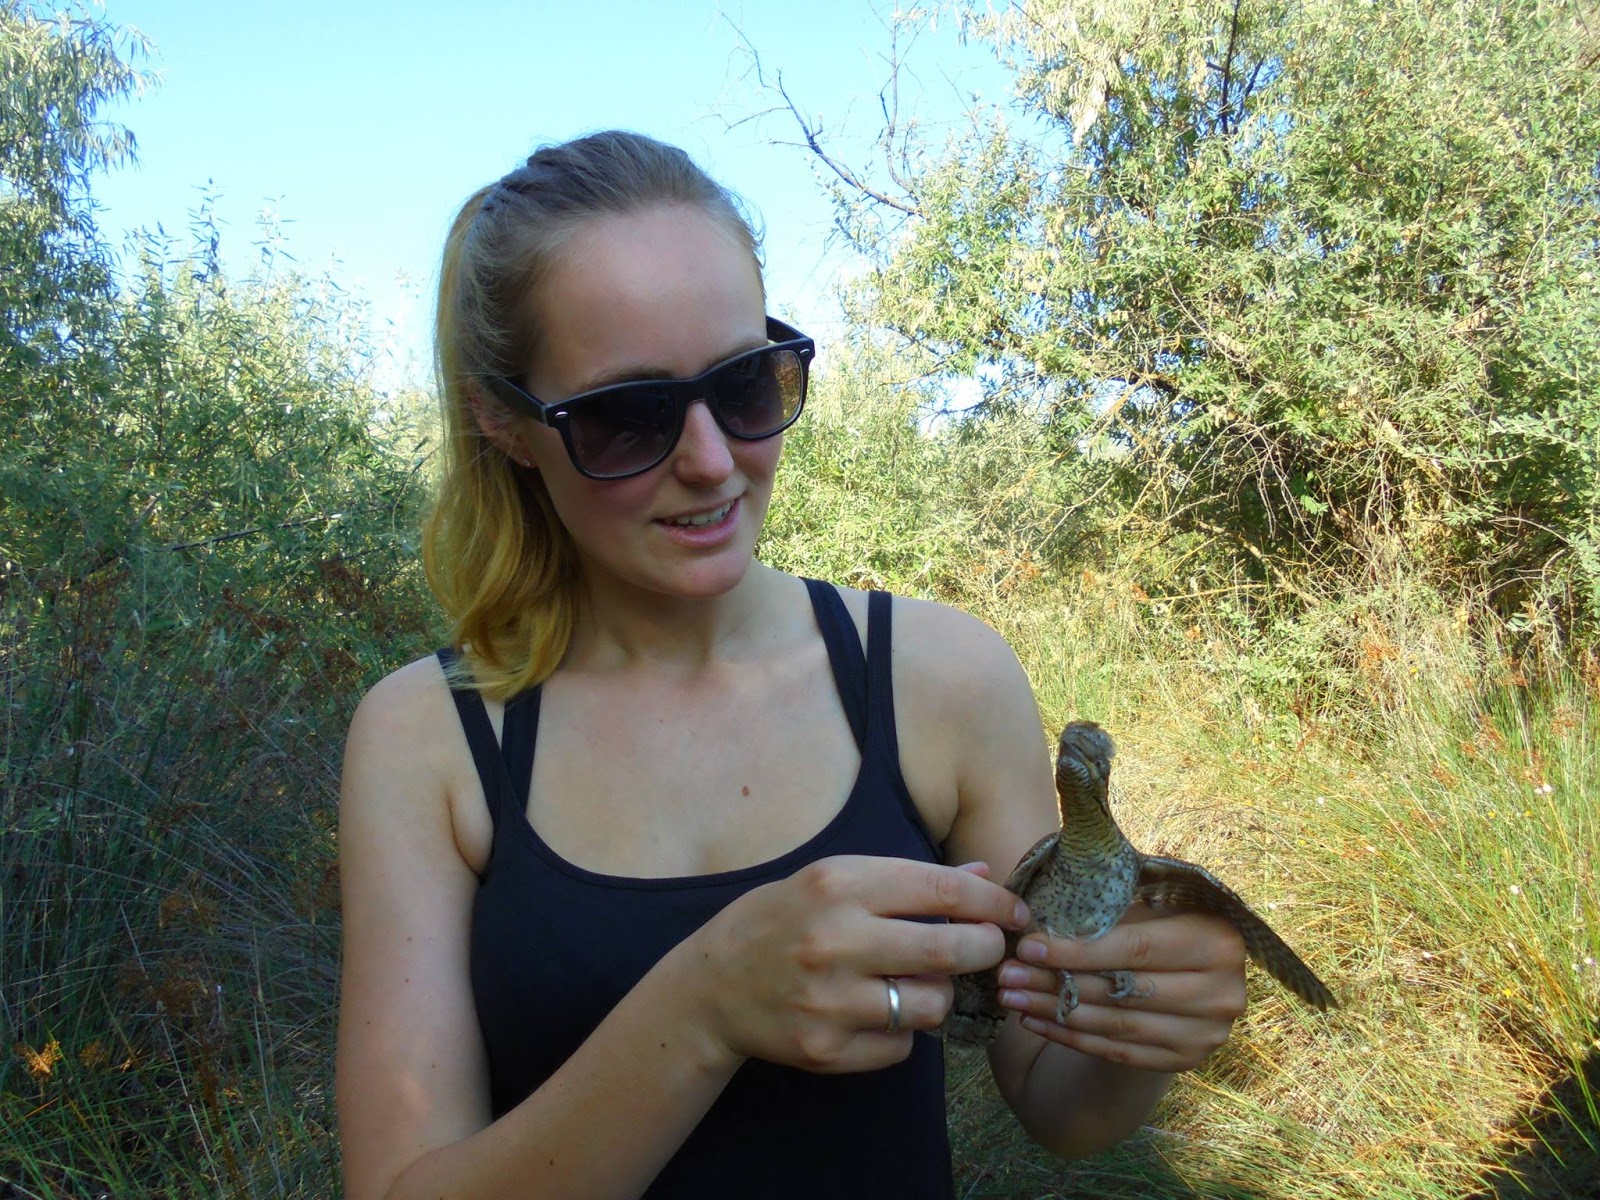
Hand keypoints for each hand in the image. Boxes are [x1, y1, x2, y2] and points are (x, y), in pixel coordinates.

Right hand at [686, 855, 1028, 1074]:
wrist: (711, 987)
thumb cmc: (780, 921)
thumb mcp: (832, 880)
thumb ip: (907, 879)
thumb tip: (983, 872)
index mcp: (840, 885)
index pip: (943, 888)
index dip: (993, 900)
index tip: (1015, 911)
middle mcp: (836, 940)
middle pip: (951, 948)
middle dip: (986, 949)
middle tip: (987, 949)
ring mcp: (830, 1000)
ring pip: (932, 1004)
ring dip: (940, 995)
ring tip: (919, 983)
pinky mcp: (826, 1049)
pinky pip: (902, 1048)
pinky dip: (902, 1034)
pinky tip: (877, 1014)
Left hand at [996, 903, 1246, 1072]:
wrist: (1194, 969)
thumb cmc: (1162, 920)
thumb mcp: (1152, 899)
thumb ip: (1112, 901)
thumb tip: (1036, 904)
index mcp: (1219, 941)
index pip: (1136, 949)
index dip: (1078, 950)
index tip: (1027, 946)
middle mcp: (1222, 993)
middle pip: (1123, 991)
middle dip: (1056, 983)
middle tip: (1006, 975)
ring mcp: (1206, 1034)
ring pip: (1116, 1026)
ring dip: (1055, 1013)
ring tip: (1011, 998)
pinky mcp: (1187, 1061)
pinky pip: (1118, 1053)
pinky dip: (1071, 1037)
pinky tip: (1034, 1022)